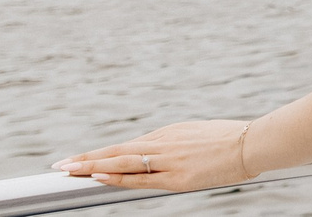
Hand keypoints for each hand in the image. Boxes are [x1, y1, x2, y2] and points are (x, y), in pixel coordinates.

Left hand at [54, 118, 250, 190]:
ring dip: (92, 166)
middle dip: (84, 159)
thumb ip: (174, 147)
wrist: (252, 143)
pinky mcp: (177, 177)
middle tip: (58, 165)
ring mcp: (168, 160)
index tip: (75, 159)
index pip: (124, 147)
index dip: (98, 153)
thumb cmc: (229, 141)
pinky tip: (99, 175)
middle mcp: (163, 144)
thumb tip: (158, 159)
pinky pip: (141, 178)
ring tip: (68, 170)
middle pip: (116, 152)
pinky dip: (118, 175)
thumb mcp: (196, 137)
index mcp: (167, 134)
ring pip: (122, 162)